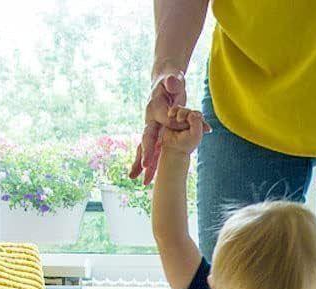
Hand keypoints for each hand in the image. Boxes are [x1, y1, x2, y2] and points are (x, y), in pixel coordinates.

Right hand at [130, 68, 188, 184]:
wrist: (165, 83)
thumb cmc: (171, 81)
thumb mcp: (174, 79)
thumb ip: (173, 82)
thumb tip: (174, 82)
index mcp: (154, 108)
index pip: (163, 121)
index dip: (168, 127)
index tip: (169, 135)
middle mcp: (150, 120)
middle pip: (147, 138)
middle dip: (146, 153)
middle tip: (144, 168)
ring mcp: (152, 128)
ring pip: (146, 148)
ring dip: (143, 164)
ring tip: (141, 181)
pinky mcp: (157, 133)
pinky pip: (153, 150)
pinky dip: (151, 164)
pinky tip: (147, 178)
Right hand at [158, 106, 210, 157]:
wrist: (173, 148)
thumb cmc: (185, 144)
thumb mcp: (195, 135)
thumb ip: (197, 123)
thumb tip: (191, 113)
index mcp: (199, 126)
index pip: (198, 115)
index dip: (194, 116)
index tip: (189, 124)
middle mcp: (191, 122)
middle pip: (190, 111)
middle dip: (186, 113)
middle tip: (180, 120)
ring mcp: (182, 120)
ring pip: (183, 109)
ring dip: (180, 112)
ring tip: (177, 119)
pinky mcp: (174, 119)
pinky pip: (174, 110)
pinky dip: (173, 111)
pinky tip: (171, 115)